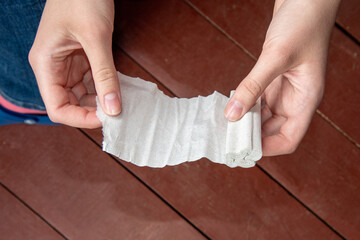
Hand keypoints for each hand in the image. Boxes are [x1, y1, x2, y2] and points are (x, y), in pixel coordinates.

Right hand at [29, 0, 120, 127]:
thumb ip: (105, 75)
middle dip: (93, 110)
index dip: (80, 118)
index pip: (57, 108)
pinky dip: (106, 87)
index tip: (105, 118)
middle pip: (71, 103)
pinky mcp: (81, 58)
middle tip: (118, 112)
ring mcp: (68, 64)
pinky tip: (120, 89)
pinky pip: (92, 81)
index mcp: (46, 64)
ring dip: (102, 100)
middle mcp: (54, 68)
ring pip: (83, 94)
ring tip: (122, 101)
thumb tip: (113, 108)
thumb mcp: (96, 37)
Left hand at [224, 0, 340, 155]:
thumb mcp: (275, 57)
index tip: (243, 148)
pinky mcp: (274, 79)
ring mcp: (285, 89)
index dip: (268, 148)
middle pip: (273, 130)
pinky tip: (232, 105)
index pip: (289, 138)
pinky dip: (246, 105)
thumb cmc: (303, 23)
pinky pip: (258, 100)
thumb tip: (232, 114)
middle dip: (252, 136)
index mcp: (306, 99)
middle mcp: (296, 98)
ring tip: (226, 125)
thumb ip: (253, 86)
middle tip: (227, 138)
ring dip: (246, 121)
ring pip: (264, 116)